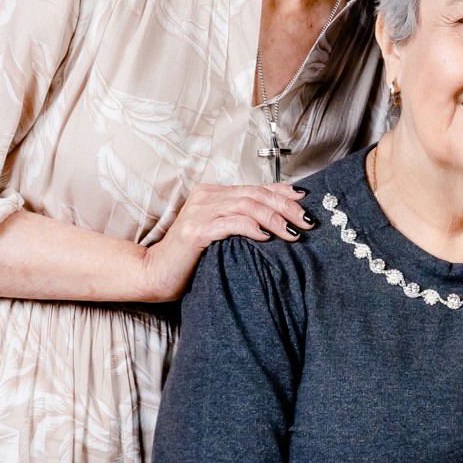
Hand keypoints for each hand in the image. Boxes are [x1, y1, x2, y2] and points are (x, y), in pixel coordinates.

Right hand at [137, 183, 312, 298]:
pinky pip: (231, 223)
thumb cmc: (190, 259)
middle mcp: (206, 196)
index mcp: (213, 194)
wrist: (155, 274)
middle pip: (256, 195)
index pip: (256, 187)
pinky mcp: (195, 230)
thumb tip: (278, 225)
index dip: (283, 193)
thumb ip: (242, 224)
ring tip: (293, 232)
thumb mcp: (221, 235)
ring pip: (247, 206)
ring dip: (274, 218)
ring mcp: (200, 211)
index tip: (305, 201)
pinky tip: (266, 237)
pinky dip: (252, 228)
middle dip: (286, 207)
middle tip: (306, 221)